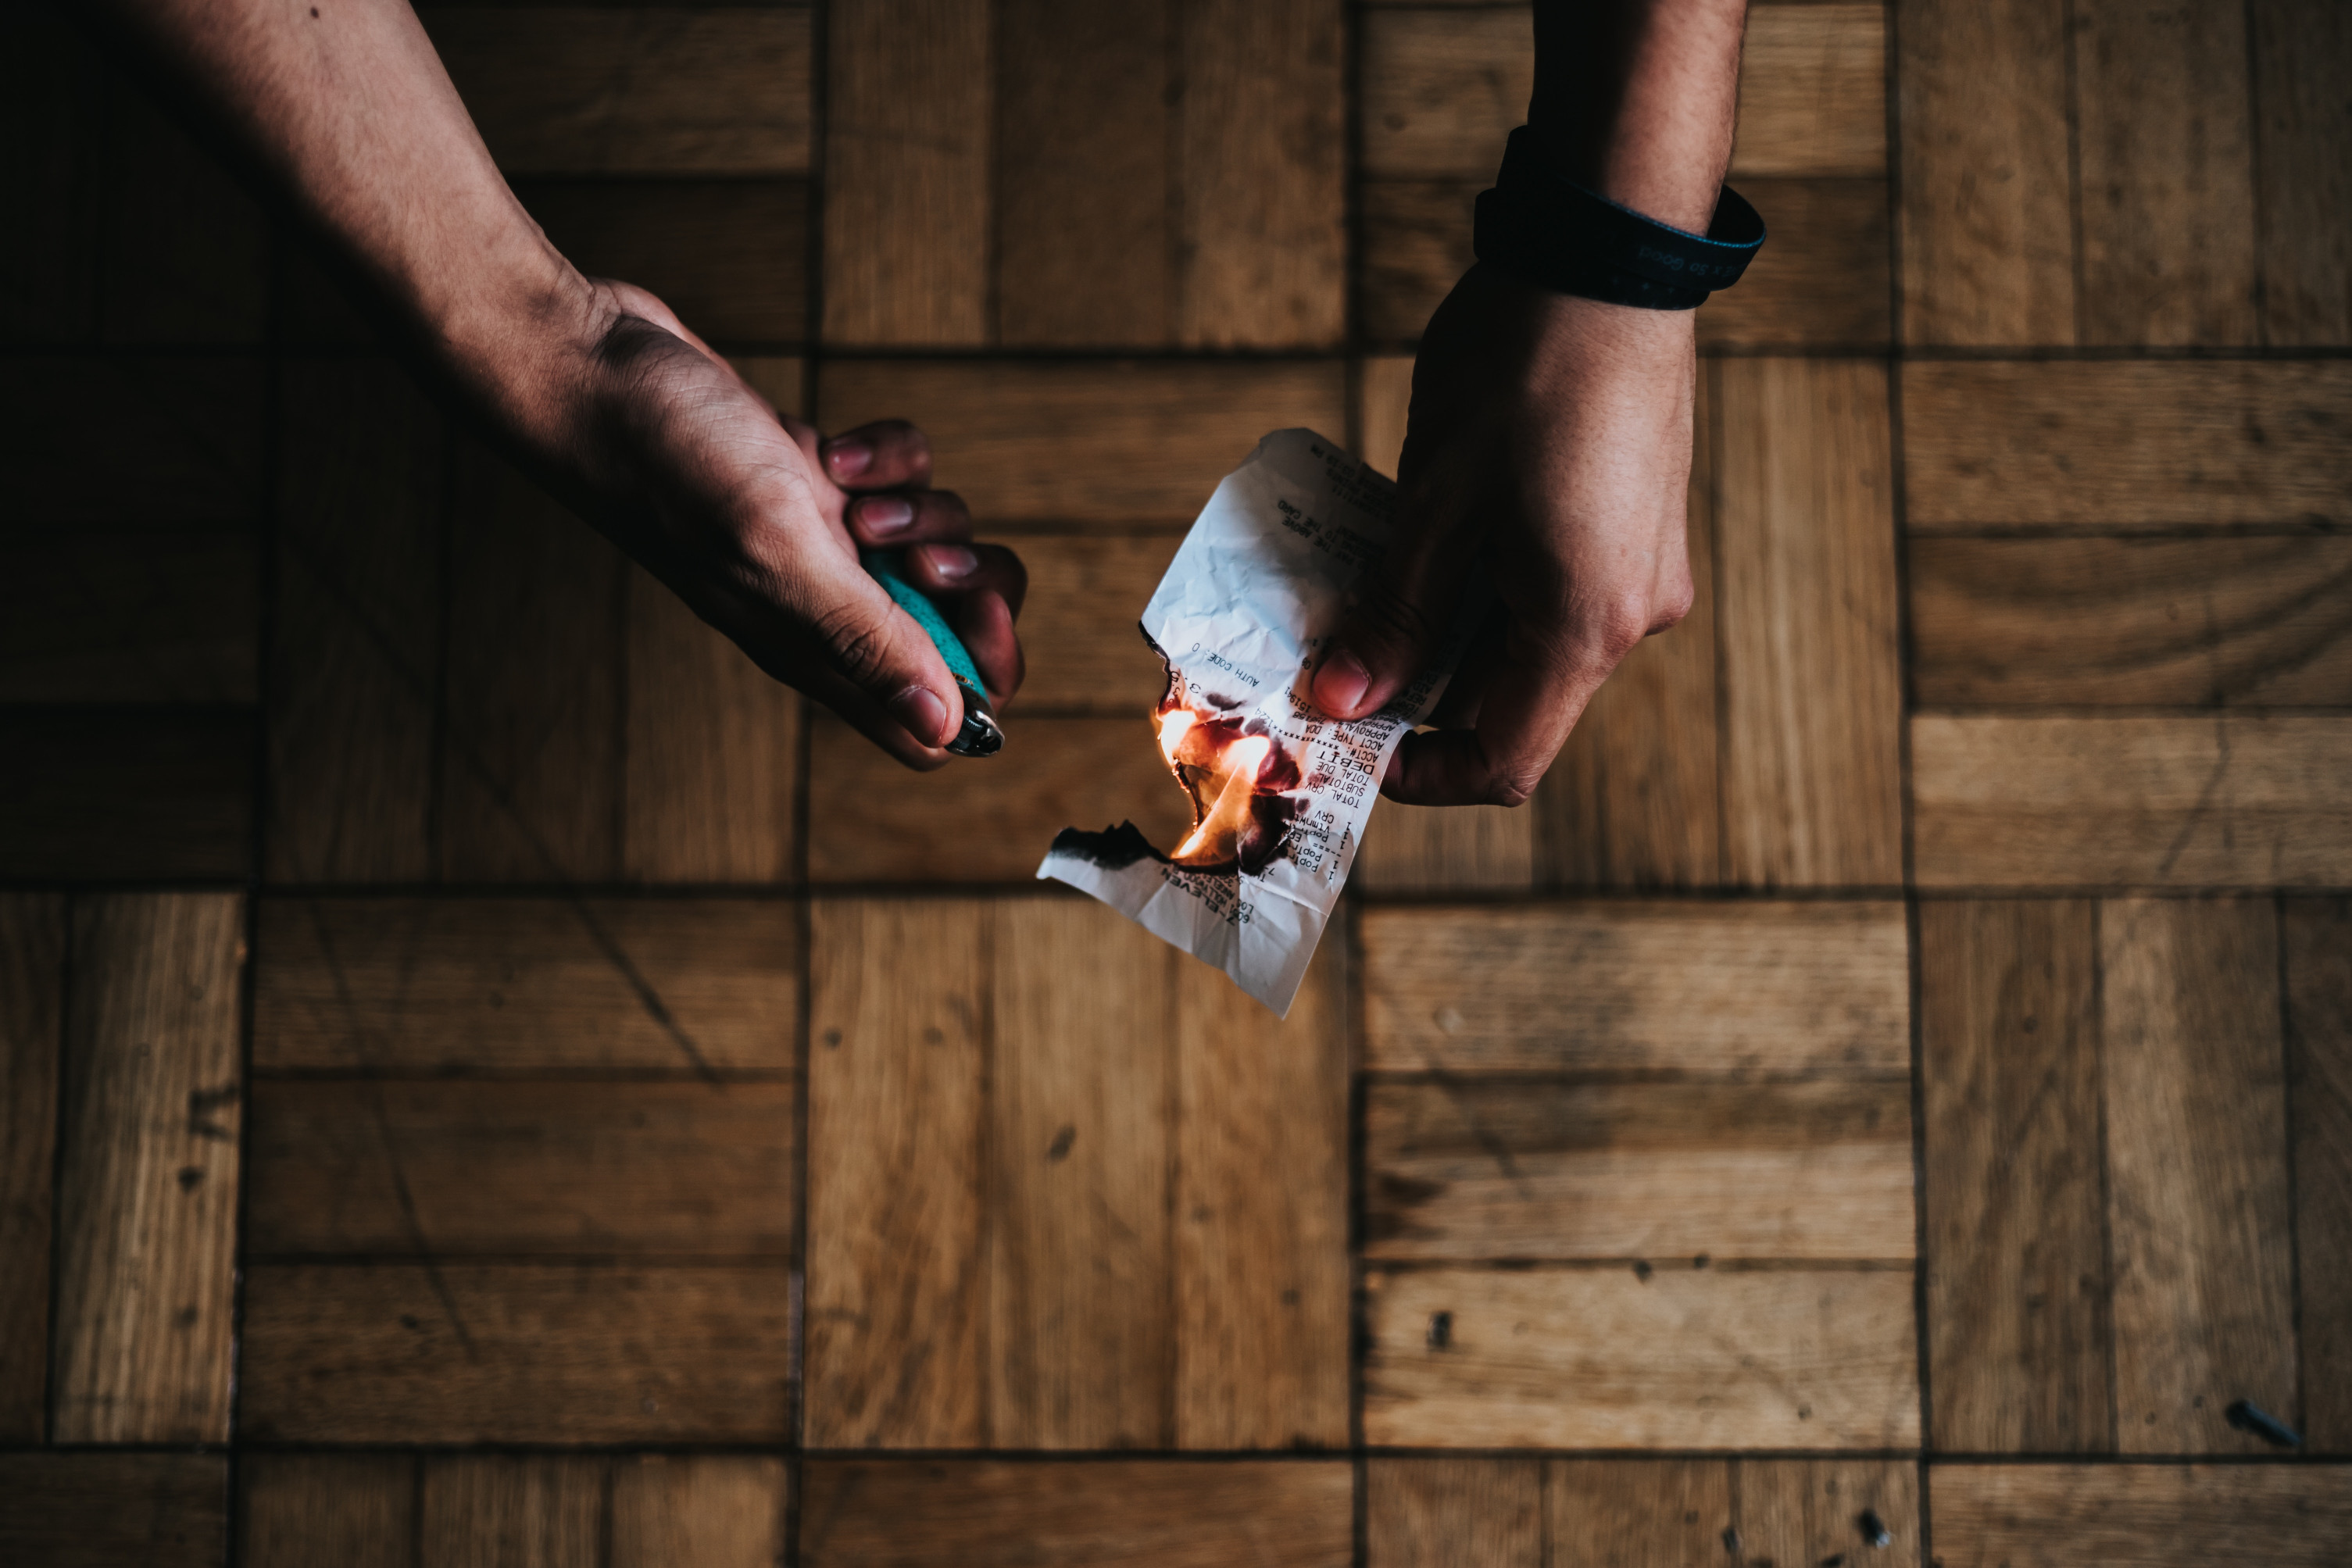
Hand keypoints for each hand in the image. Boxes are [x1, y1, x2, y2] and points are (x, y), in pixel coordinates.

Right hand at [512, 280, 1025, 769]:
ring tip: (851, 489)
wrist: (591, 367)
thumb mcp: (780, 548)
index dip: (976, 688)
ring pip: (939, 547)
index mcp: (817, 652)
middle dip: (970, 586)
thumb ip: (865, 637)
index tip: (970, 621)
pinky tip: (834, 446)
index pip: (933, 726)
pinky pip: (908, 479)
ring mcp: (825, 546)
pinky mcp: (821, 485)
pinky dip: (891, 456)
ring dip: (925, 509)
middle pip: (959, 633)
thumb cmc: (666, 460)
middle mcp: (826, 610)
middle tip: (919, 551)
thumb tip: (945, 726)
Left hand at [1309, 263, 1695, 805]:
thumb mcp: (1435, 503)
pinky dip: (1486, 588)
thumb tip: (1344, 698)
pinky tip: (1430, 538)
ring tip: (1371, 586)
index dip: (1424, 772)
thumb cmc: (1523, 369)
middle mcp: (1633, 613)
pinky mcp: (1636, 525)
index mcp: (1586, 626)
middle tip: (1335, 657)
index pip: (1507, 760)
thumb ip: (1394, 615)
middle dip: (1419, 692)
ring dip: (1447, 634)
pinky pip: (1554, 591)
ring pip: (1529, 643)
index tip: (1353, 744)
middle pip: (1515, 703)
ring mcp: (1643, 568)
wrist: (1610, 255)